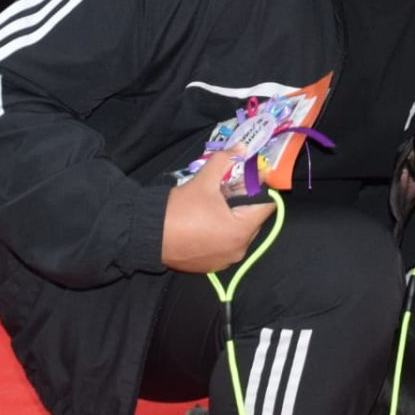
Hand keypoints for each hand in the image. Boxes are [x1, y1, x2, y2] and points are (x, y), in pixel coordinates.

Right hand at [162, 152, 273, 273]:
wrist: (147, 234)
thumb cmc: (179, 209)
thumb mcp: (203, 181)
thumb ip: (225, 161)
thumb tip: (242, 147)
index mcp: (241, 231)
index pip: (266, 205)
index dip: (260, 187)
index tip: (251, 176)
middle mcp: (238, 250)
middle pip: (253, 220)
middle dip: (244, 202)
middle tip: (229, 187)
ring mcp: (225, 261)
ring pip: (239, 233)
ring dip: (233, 218)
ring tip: (216, 205)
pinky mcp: (211, 266)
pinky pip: (225, 245)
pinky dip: (221, 233)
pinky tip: (206, 221)